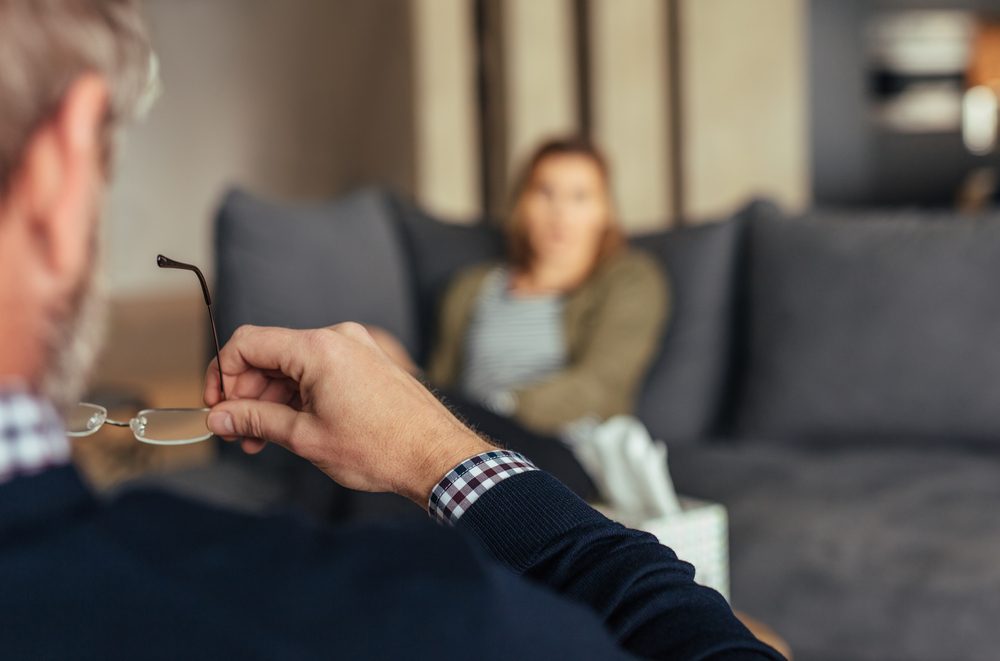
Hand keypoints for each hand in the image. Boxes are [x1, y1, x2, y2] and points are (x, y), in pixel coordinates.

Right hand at [203, 323, 493, 504]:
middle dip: (247, 394)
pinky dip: (299, 395)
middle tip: (239, 434)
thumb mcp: (306, 437)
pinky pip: (319, 371)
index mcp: (319, 348)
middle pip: (270, 355)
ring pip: (293, 366)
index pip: (249, 343)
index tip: (218, 408)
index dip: (222, 374)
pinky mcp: (366, 362)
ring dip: (272, 399)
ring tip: (263, 440)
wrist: (436, 456)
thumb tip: (219, 418)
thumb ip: (256, 420)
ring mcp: (355, 348)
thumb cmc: (380, 449)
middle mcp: (338, 338)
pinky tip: (291, 428)